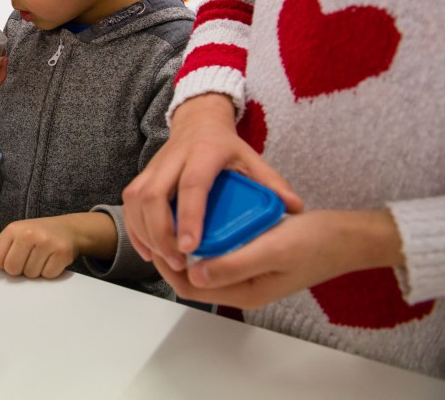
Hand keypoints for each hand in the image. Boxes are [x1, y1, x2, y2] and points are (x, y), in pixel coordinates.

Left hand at [0, 213, 115, 278]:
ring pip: (30, 275)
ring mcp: (46, 243)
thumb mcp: (15, 234)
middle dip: (19, 269)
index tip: (12, 257)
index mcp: (14, 229)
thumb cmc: (38, 233)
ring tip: (41, 257)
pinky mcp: (61, 253)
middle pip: (13, 269)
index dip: (3, 263)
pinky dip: (48, 272)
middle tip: (28, 258)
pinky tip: (51, 260)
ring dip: (34, 271)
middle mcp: (29, 234)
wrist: (69, 229)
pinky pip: (47, 276)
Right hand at [122, 93, 302, 271]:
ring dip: (144, 232)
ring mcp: (153, 166)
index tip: (190, 247)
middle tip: (176, 260)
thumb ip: (272, 182)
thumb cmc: (226, 146)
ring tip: (163, 259)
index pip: (192, 186)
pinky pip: (128, 202)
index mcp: (204, 153)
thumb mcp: (252, 158)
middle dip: (160, 232)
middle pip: (153, 195)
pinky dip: (134, 228)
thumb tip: (294, 207)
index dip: (189, 217)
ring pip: (136, 200)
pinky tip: (147, 249)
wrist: (198, 122)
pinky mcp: (142, 175)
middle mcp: (173, 158)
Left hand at [153, 209, 403, 308]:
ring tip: (179, 217)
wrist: (348, 237)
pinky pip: (221, 253)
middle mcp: (243, 288)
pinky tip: (204, 215)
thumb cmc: (314, 242)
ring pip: (205, 265)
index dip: (168, 266)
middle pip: (193, 279)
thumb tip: (194, 274)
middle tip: (163, 223)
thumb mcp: (272, 249)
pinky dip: (208, 239)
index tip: (159, 236)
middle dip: (173, 255)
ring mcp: (248, 274)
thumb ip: (234, 264)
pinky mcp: (254, 259)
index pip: (190, 288)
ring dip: (189, 246)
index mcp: (245, 293)